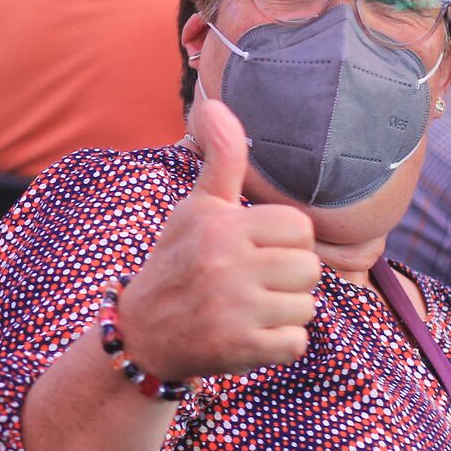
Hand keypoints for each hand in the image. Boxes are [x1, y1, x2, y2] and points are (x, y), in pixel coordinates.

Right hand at [116, 99, 322, 381]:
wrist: (141, 334)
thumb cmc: (178, 262)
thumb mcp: (195, 210)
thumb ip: (220, 159)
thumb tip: (214, 102)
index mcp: (219, 225)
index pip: (299, 227)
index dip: (282, 241)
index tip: (252, 251)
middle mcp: (225, 264)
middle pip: (309, 268)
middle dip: (286, 280)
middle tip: (249, 284)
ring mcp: (232, 309)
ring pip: (306, 307)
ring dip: (282, 313)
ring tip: (245, 309)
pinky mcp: (239, 348)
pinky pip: (295, 343)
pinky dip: (276, 345)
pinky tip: (245, 335)